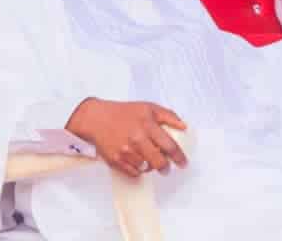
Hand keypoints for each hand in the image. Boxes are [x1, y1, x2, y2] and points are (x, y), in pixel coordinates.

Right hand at [66, 98, 187, 176]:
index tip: (183, 163)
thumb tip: (184, 126)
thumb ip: (169, 116)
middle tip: (167, 168)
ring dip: (151, 167)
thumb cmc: (124, 112)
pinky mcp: (115, 160)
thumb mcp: (149, 108)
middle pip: (159, 162)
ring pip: (146, 168)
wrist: (97, 119)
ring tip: (149, 160)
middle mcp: (137, 139)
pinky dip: (139, 170)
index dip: (179, 157)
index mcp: (148, 125)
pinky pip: (133, 172)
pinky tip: (138, 162)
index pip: (169, 146)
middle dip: (166, 167)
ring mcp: (125, 151)